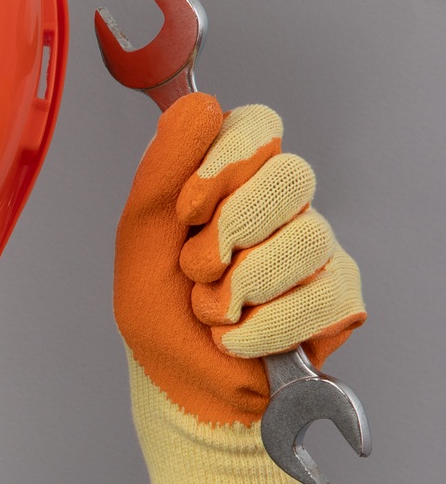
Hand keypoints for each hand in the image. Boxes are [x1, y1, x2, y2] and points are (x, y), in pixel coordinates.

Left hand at [114, 95, 365, 483]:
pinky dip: (263, 326)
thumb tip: (201, 103)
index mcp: (232, 175)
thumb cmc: (158, 303)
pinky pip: (320, 295)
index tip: (185, 209)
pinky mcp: (341, 295)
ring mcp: (317, 246)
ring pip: (307, 236)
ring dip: (239, 286)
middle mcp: (282, 203)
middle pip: (291, 174)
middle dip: (231, 227)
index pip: (258, 126)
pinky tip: (238, 338)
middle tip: (196, 266)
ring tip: (211, 310)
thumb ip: (162, 167)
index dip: (223, 162)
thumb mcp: (140, 233)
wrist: (177, 380)